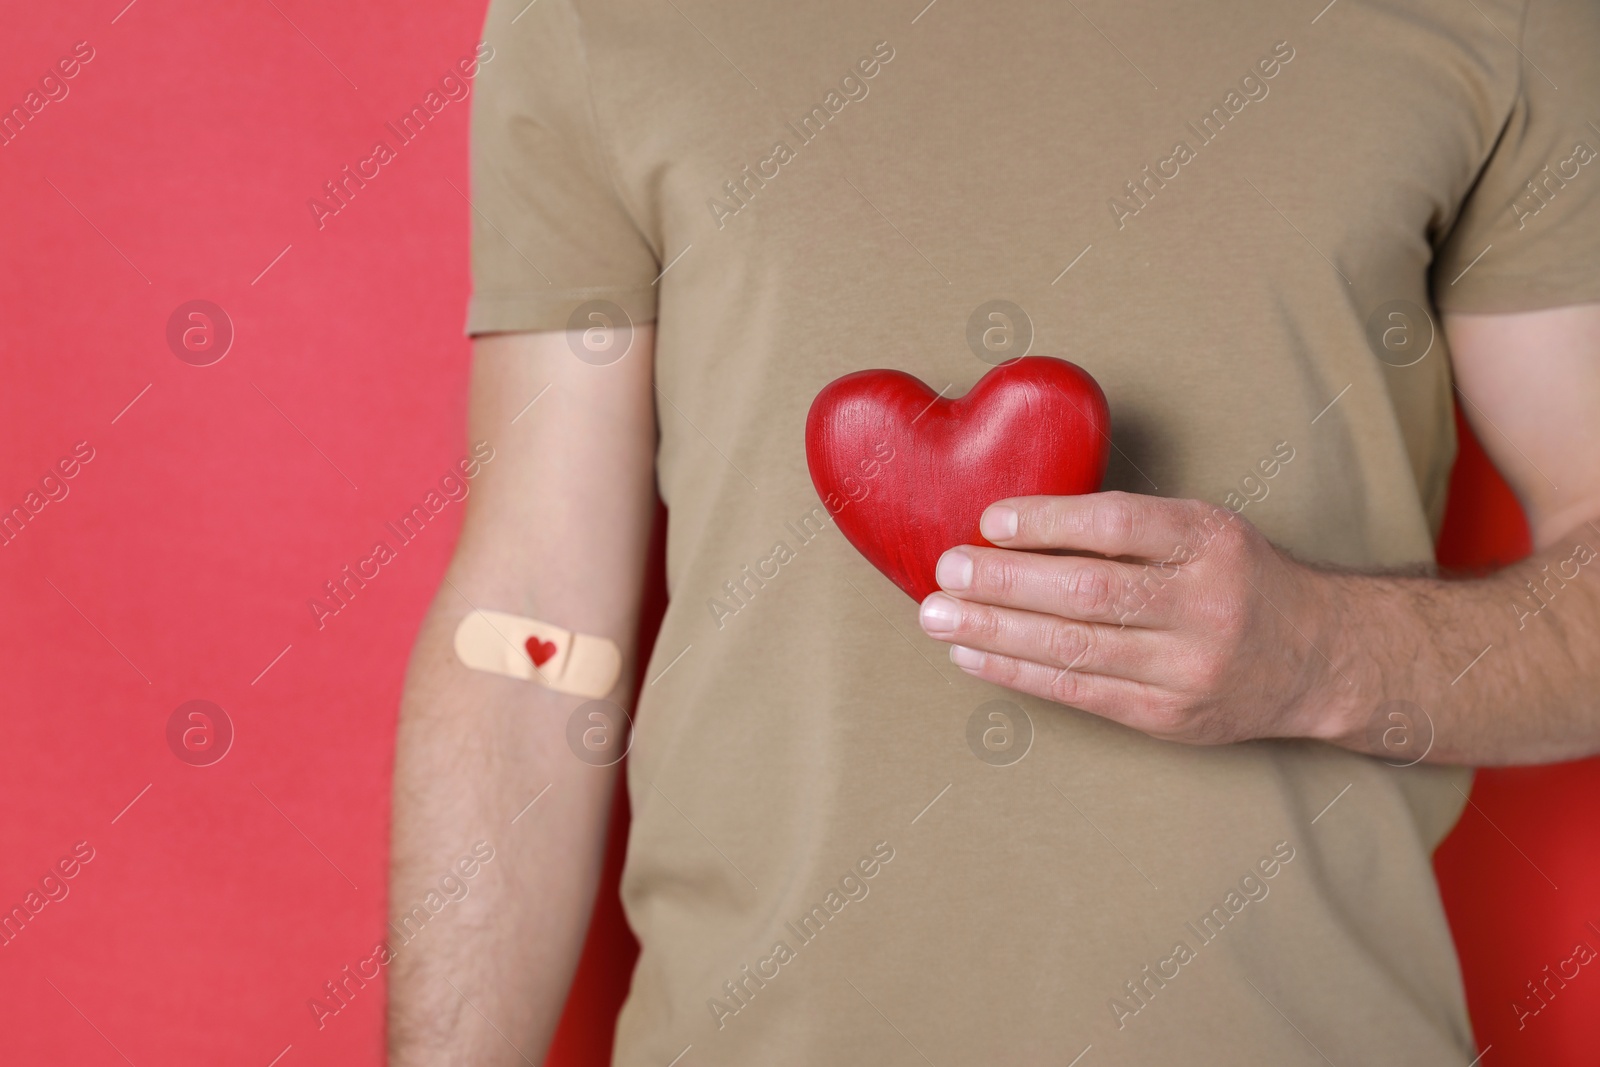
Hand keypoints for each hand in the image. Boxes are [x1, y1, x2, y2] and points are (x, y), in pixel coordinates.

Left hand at [916, 491, 1354, 744]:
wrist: (1317, 657)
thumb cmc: (1234, 577)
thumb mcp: (1202, 528)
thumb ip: (1127, 526)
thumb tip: (1011, 524)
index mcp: (1210, 540)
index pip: (1117, 526)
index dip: (1048, 522)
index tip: (990, 520)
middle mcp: (1204, 605)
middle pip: (1088, 593)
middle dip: (1005, 583)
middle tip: (946, 570)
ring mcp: (1188, 668)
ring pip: (1075, 649)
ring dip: (995, 632)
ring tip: (938, 616)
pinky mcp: (1170, 717)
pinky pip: (1080, 693)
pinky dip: (1018, 672)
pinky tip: (972, 654)